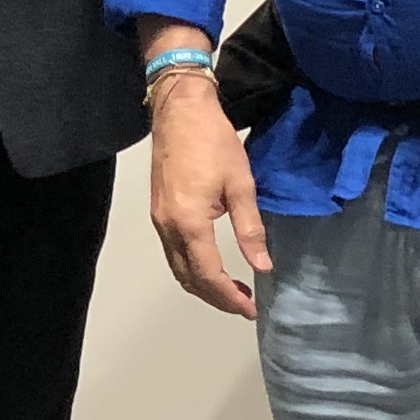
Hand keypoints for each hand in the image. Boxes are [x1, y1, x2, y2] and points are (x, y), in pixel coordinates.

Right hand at [145, 72, 268, 316]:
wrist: (179, 110)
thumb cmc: (213, 142)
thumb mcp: (241, 184)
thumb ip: (250, 229)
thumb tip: (261, 266)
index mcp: (189, 222)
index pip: (208, 275)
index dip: (229, 297)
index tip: (251, 309)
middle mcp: (168, 227)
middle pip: (188, 278)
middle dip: (215, 298)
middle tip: (244, 305)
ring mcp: (158, 220)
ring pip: (177, 268)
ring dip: (202, 285)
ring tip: (232, 290)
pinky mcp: (158, 211)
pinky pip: (172, 252)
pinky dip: (191, 268)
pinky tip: (212, 264)